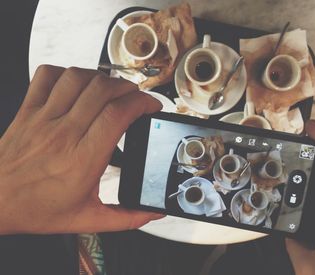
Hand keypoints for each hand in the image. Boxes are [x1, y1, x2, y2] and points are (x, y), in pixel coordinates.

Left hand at [0, 65, 163, 233]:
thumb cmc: (34, 209)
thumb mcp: (86, 220)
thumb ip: (125, 218)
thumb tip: (152, 212)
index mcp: (82, 161)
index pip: (117, 115)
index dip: (141, 102)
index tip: (150, 106)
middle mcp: (63, 134)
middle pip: (103, 90)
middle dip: (128, 87)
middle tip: (135, 97)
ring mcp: (43, 119)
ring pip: (78, 78)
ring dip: (102, 78)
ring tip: (111, 89)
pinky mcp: (28, 111)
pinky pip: (48, 76)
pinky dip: (68, 72)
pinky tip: (78, 84)